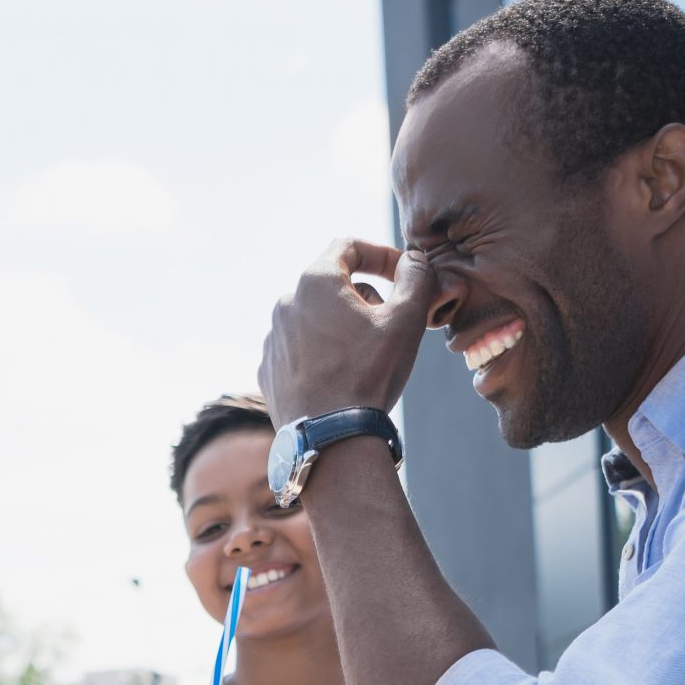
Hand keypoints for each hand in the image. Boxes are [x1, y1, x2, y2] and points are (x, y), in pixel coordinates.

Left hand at [259, 240, 439, 424]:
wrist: (330, 438)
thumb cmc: (369, 374)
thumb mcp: (407, 319)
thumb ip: (416, 278)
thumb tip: (413, 260)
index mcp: (316, 281)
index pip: (349, 246)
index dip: (382, 254)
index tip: (403, 273)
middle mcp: (285, 304)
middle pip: (334, 285)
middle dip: (366, 298)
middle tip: (391, 328)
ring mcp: (273, 339)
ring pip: (317, 319)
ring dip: (344, 328)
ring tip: (366, 360)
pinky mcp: (268, 370)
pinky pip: (301, 349)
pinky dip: (322, 354)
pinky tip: (341, 379)